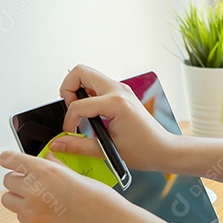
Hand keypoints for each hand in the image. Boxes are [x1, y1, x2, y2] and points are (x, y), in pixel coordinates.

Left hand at [0, 150, 165, 222]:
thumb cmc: (100, 200)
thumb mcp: (77, 175)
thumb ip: (56, 167)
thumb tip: (47, 160)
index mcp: (45, 172)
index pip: (10, 160)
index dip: (8, 158)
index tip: (7, 158)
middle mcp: (34, 191)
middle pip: (7, 180)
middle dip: (18, 178)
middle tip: (32, 180)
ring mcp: (33, 211)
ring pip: (8, 199)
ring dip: (18, 196)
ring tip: (36, 196)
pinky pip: (20, 216)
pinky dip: (26, 212)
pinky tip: (45, 210)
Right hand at [50, 64, 180, 172]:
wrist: (164, 149)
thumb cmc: (145, 150)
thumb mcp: (108, 150)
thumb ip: (79, 146)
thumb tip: (58, 144)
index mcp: (116, 103)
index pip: (79, 104)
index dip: (69, 120)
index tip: (70, 133)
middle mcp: (119, 90)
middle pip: (80, 72)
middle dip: (68, 89)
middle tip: (70, 109)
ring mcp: (121, 89)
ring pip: (89, 75)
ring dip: (78, 90)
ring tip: (80, 112)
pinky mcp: (121, 93)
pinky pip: (98, 84)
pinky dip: (88, 94)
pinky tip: (91, 113)